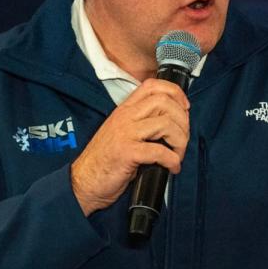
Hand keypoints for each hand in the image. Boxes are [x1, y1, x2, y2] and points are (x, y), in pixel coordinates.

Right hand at [70, 79, 189, 215]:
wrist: (83, 182)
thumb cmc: (104, 161)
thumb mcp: (121, 133)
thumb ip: (141, 123)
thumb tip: (171, 123)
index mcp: (124, 110)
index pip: (152, 85)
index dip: (174, 92)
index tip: (184, 108)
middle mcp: (124, 117)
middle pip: (164, 102)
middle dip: (182, 119)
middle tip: (182, 137)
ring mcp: (125, 133)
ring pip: (166, 123)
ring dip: (180, 140)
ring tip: (178, 154)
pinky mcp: (127, 153)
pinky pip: (159, 151)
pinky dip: (173, 160)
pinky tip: (172, 167)